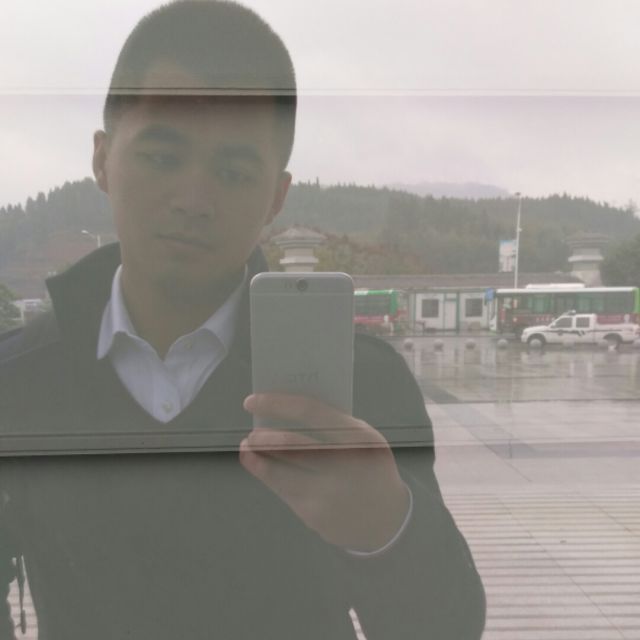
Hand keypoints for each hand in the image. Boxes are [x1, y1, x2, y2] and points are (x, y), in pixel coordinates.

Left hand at [239, 393, 409, 551]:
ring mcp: (330, 492)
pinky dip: (267, 477)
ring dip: (258, 459)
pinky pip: (284, 492)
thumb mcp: (362, 438)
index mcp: (357, 435)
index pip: (310, 412)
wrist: (388, 518)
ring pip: (281, 472)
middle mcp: (344, 464)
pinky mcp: (316, 515)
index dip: (277, 404)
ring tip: (248, 447)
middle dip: (265, 437)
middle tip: (252, 432)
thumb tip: (284, 411)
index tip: (253, 402)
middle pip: (293, 444)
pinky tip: (259, 467)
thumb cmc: (368, 467)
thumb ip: (333, 424)